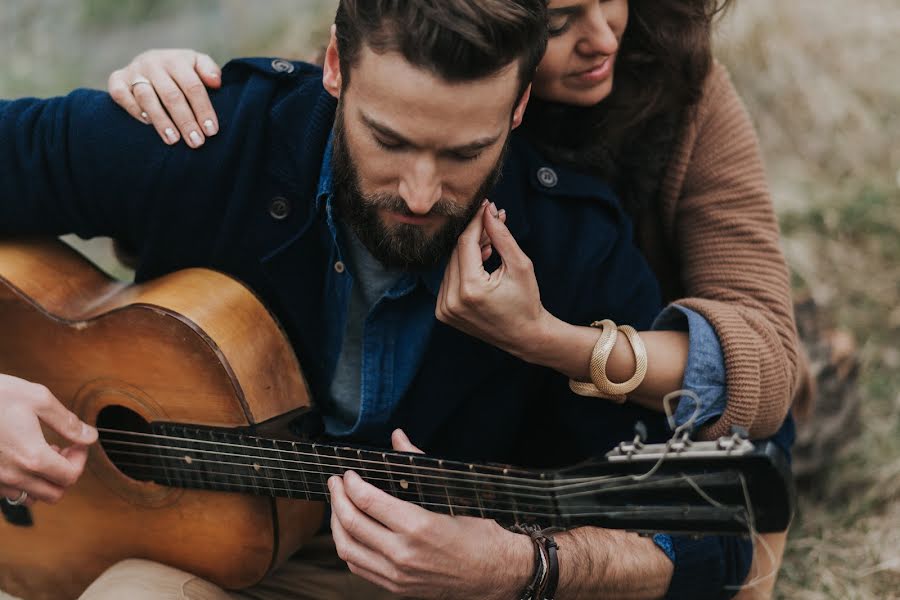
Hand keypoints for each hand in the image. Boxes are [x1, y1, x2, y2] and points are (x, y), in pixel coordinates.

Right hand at [0, 374, 97, 505]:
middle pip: (54, 493)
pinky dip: (22, 482)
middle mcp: (13, 475)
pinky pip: (9, 493)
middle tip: (64, 450)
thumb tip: (90, 436)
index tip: (78, 443)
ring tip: (43, 454)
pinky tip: (21, 458)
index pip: (70, 476)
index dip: (81, 459)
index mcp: (32, 457)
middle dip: (66, 473)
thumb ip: (67, 422)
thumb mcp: (38, 399)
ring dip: (44, 480)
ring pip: (31, 497)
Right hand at [108, 49, 221, 147]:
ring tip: (173, 140)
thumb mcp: (196, 64)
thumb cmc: (180, 70)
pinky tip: (147, 123)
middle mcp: (153, 63)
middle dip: (185, 121)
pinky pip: (121, 95)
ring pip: (147, 97)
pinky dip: (134, 109)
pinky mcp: (116, 79)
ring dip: (161, 120)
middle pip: (171, 95)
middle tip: (196, 142)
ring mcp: (134, 71)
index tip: (211, 131)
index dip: (203, 109)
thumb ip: (209, 70)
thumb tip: (216, 82)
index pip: (193, 86)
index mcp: (176, 60)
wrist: (149, 62)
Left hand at [328, 429, 532, 598]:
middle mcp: (404, 553)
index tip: (348, 473)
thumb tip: (398, 437)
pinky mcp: (396, 587)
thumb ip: (418, 464)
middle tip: (335, 483)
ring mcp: (397, 574)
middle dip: (337, 499)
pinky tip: (350, 532)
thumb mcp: (451, 493)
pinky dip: (348, 547)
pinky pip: (358, 567)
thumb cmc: (479, 533)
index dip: (351, 484)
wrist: (495, 574)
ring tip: (338, 505)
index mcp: (419, 526)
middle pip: (351, 524)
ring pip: (347, 548)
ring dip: (336, 523)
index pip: (368, 502)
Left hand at [437, 201, 551, 360]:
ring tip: (490, 247)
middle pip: (456, 253)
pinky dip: (462, 268)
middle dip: (474, 235)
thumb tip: (488, 211)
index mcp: (471, 290)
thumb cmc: (527, 302)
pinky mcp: (443, 313)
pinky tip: (480, 264)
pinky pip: (449, 279)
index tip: (485, 207)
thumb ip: (502, 236)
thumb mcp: (520, 266)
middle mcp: (452, 301)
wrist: (525, 337)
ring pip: (451, 264)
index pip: (465, 243)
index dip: (476, 222)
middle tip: (493, 223)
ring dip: (468, 251)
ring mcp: (445, 309)